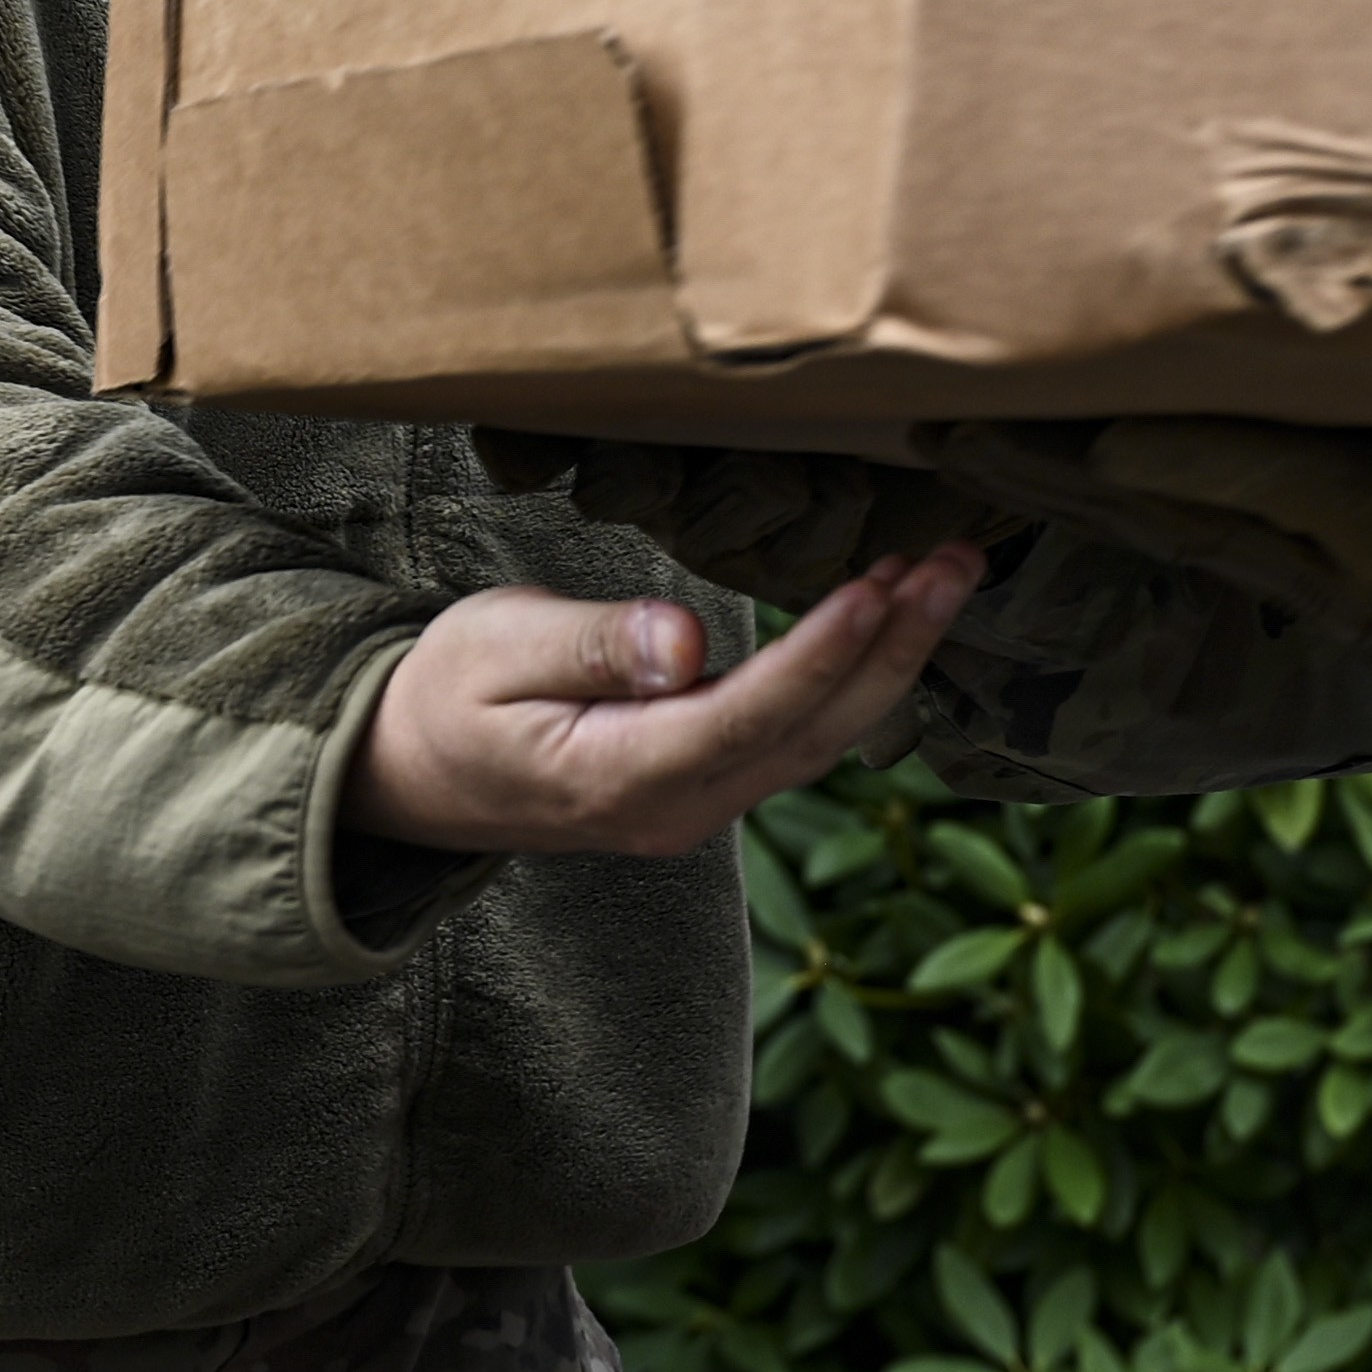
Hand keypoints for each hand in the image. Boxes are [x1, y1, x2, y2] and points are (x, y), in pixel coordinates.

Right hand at [349, 549, 981, 857]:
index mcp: (623, 778)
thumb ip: (592, 644)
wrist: (414, 775)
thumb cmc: (446, 696)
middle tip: (958, 563)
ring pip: (821, 740)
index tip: (882, 583)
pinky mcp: (708, 784)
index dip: (821, 651)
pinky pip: (800, 736)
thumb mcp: (494, 649)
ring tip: (947, 576)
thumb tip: (681, 643)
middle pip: (813, 734)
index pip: (749, 714)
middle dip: (895, 648)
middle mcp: (679, 809)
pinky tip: (890, 620)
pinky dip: (854, 676)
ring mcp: (699, 805)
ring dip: (891, 659)